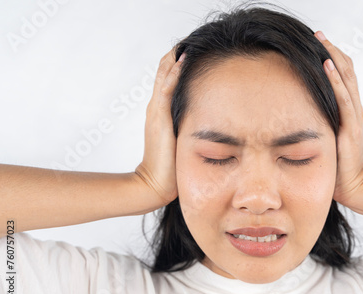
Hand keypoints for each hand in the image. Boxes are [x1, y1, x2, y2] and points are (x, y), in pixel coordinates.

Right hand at [134, 48, 184, 205]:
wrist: (155, 183)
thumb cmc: (170, 166)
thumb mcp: (179, 140)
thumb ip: (186, 127)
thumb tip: (207, 120)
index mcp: (161, 112)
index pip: (168, 81)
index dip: (178, 66)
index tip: (193, 53)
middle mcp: (156, 107)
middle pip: (164, 73)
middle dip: (176, 57)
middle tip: (191, 42)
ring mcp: (156, 111)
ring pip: (163, 76)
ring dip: (174, 59)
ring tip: (186, 43)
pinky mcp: (159, 117)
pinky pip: (166, 89)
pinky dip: (173, 73)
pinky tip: (183, 60)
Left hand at [314, 31, 362, 208]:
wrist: (353, 185)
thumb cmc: (338, 164)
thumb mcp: (328, 136)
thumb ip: (323, 121)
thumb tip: (301, 111)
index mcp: (349, 109)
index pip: (343, 76)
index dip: (332, 57)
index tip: (316, 42)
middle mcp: (354, 108)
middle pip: (346, 71)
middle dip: (331, 50)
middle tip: (317, 34)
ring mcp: (354, 116)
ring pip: (347, 79)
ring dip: (333, 57)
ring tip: (321, 41)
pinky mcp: (351, 127)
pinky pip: (343, 98)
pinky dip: (336, 80)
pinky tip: (327, 65)